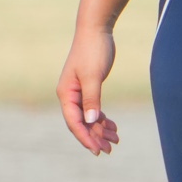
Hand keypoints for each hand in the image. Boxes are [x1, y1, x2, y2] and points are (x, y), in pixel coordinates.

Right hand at [58, 26, 120, 153]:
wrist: (95, 30)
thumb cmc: (93, 51)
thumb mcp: (93, 76)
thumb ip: (92, 99)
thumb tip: (90, 121)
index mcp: (66, 94)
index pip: (74, 122)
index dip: (85, 137)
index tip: (97, 150)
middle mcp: (69, 95)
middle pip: (80, 123)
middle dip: (94, 137)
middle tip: (110, 149)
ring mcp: (78, 92)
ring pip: (88, 117)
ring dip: (100, 129)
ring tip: (115, 140)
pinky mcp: (88, 87)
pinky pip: (93, 109)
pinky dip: (102, 118)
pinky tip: (112, 125)